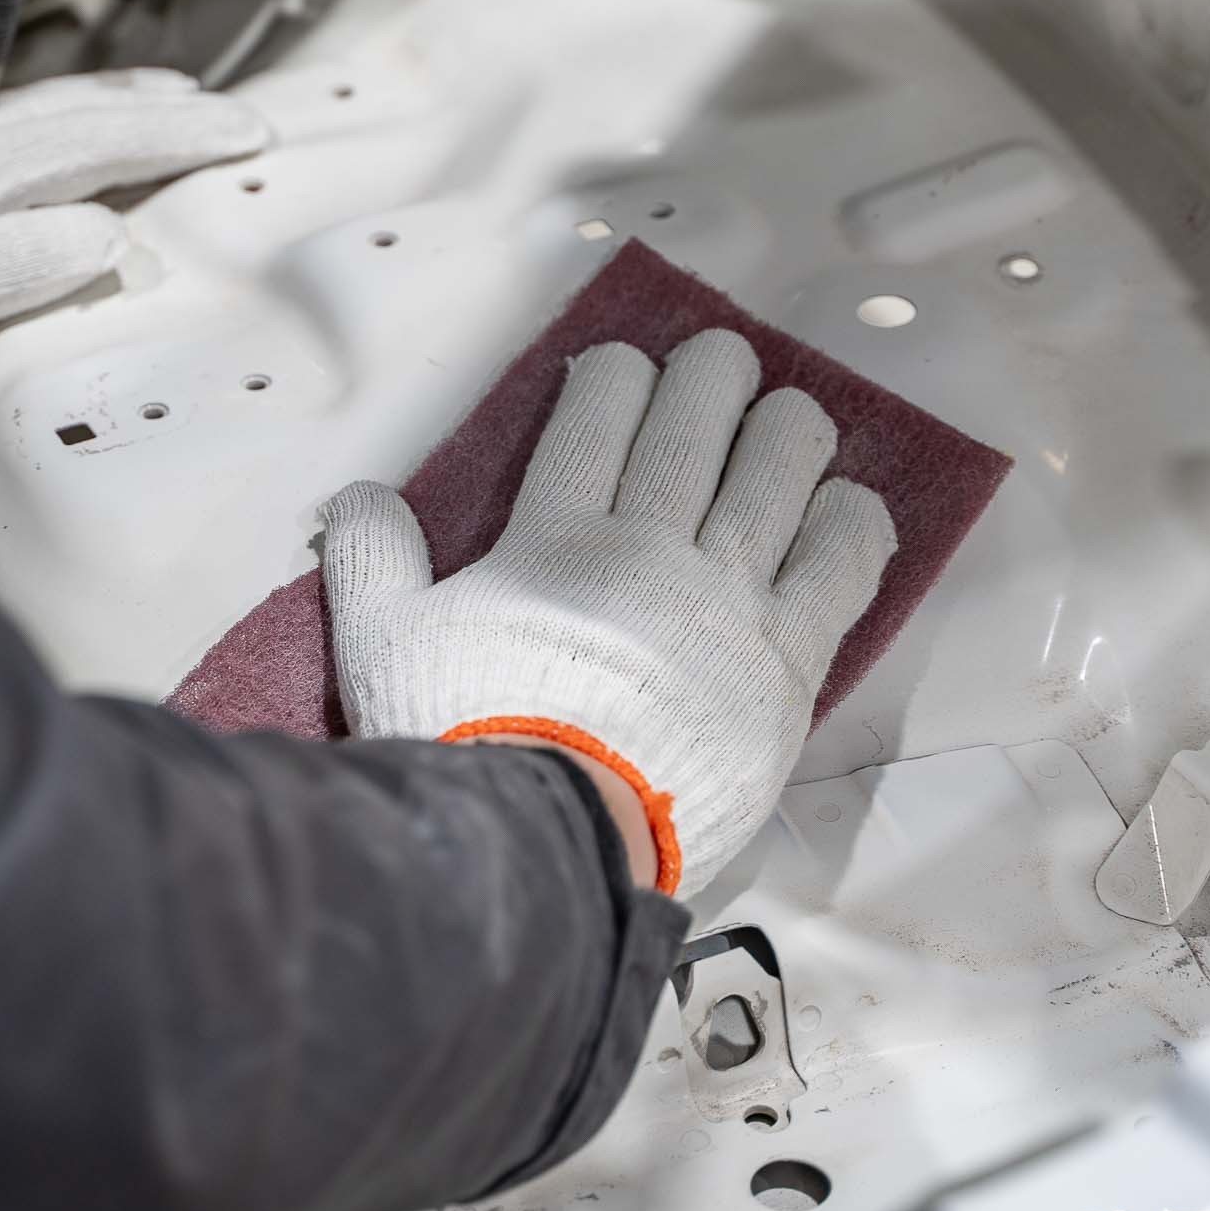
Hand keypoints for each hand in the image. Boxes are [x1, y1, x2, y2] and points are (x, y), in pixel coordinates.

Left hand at [0, 70, 268, 486]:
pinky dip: (76, 135)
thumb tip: (105, 228)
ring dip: (121, 111)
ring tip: (184, 105)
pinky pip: (19, 150)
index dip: (167, 135)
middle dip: (162, 114)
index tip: (241, 134)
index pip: (78, 138)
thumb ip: (6, 265)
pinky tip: (95, 145)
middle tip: (243, 120)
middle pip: (68, 117)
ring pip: (42, 122)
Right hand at [320, 330, 897, 895]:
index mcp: (555, 538)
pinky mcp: (786, 659)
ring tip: (787, 420)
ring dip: (788, 428)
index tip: (625, 368)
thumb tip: (356, 496)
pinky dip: (853, 519)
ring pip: (778, 468)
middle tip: (720, 366)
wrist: (545, 844)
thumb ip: (371, 561)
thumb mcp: (384, 645)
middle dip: (712, 375)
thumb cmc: (468, 742)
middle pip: (698, 421)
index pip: (600, 412)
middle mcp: (648, 550)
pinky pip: (841, 562)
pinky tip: (847, 502)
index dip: (618, 373)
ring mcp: (724, 600)